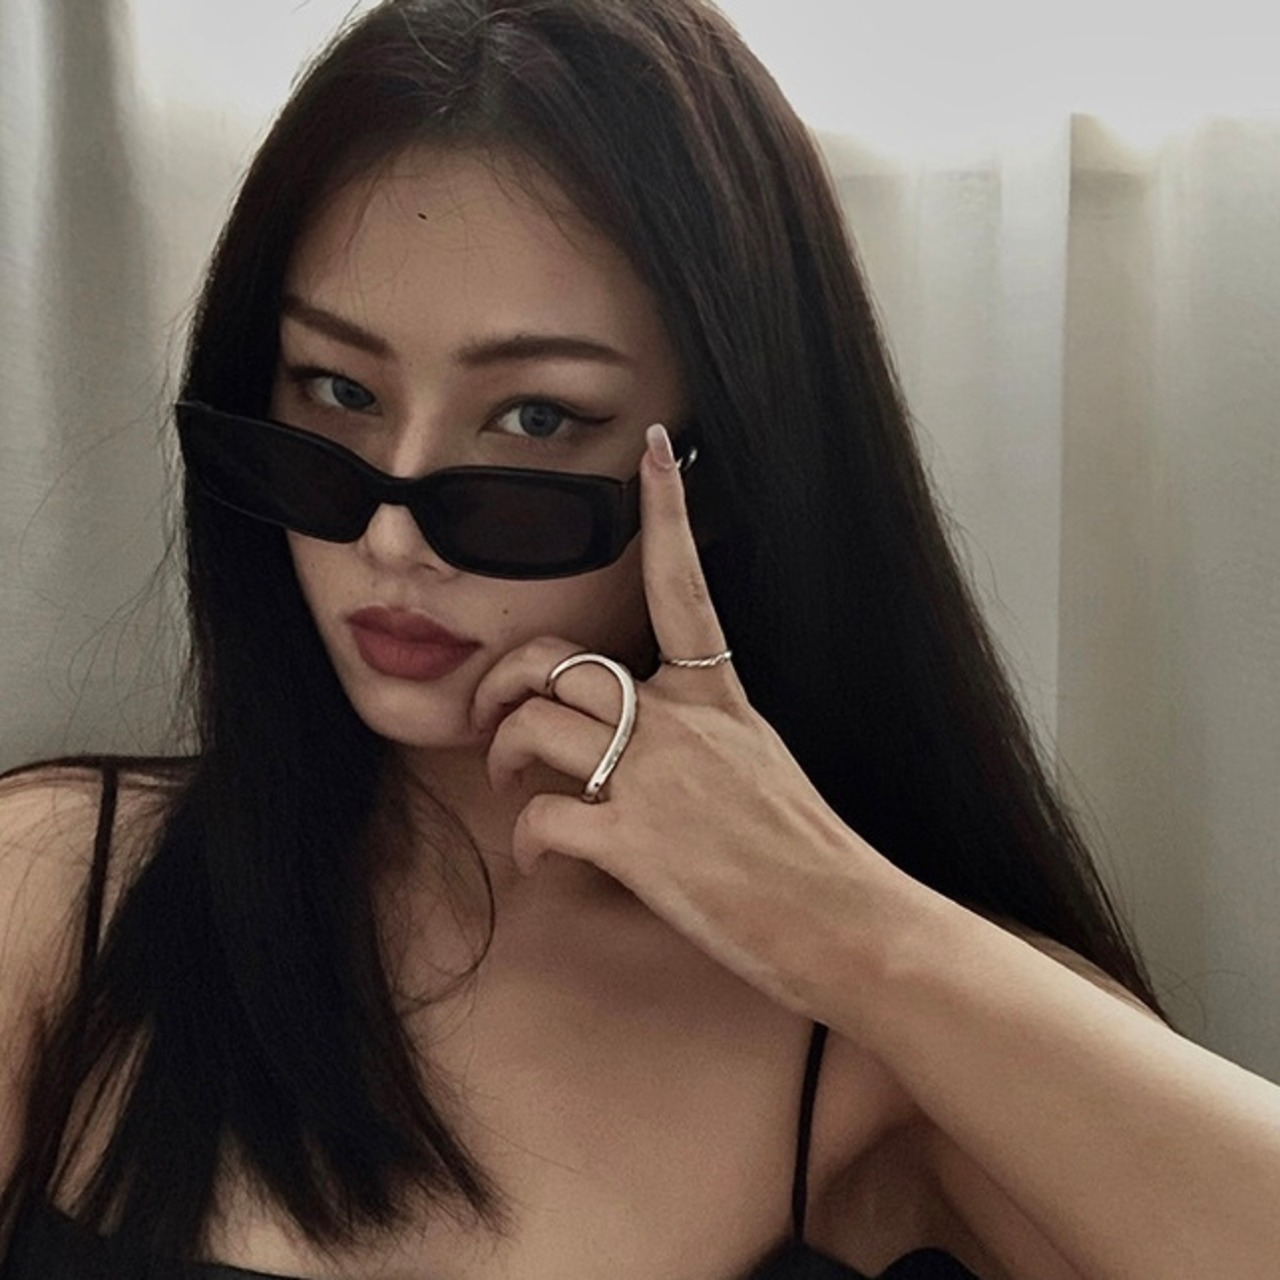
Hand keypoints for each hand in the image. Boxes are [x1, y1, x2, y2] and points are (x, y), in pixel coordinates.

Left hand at [471, 425, 899, 1012]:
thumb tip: (644, 745)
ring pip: (535, 726)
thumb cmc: (808, 850)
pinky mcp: (635, 843)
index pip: (683, 585)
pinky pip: (543, 819)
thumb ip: (703, 735)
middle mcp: (682, 724)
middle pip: (559, 663)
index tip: (655, 448)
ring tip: (513, 782)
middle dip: (503, 680)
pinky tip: (541, 856)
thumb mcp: (762, 761)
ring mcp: (656, 779)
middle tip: (490, 714)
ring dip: (503, 752)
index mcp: (717, 697)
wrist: (848, 922)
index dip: (667, 511)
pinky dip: (527, 839)